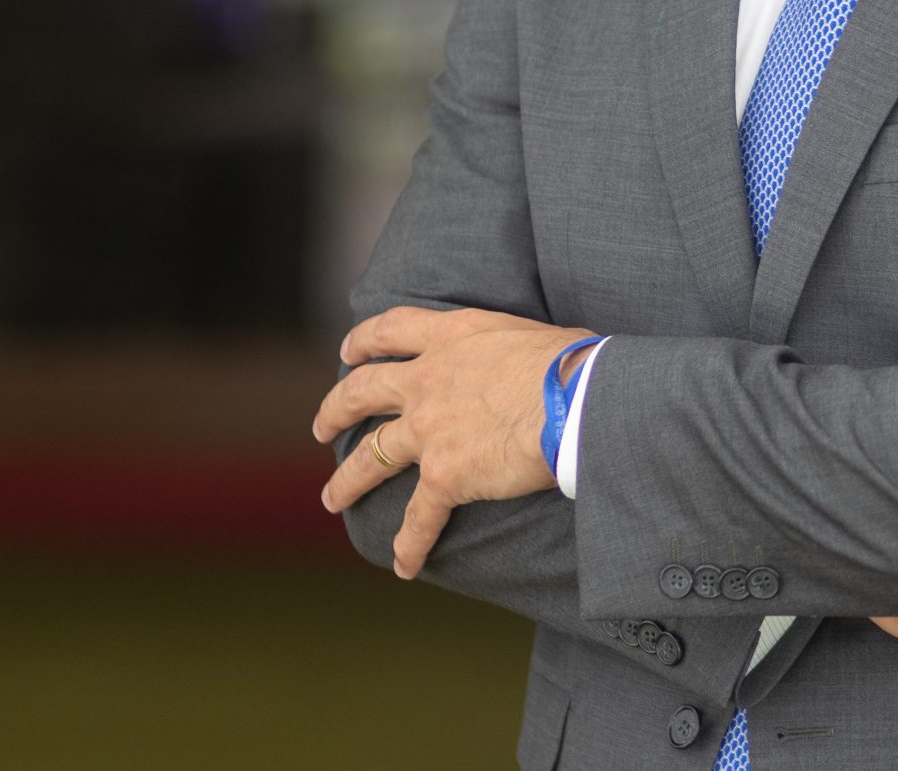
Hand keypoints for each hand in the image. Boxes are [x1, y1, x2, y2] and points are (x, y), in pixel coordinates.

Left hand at [312, 305, 597, 578]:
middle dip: (334, 410)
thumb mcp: (528, 334)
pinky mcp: (445, 476)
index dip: (364, 341)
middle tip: (321, 428)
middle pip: (361, 392)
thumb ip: (508, 348)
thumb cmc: (573, 363)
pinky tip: (403, 566)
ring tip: (332, 499)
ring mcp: (429, 429)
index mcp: (451, 338)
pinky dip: (409, 545)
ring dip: (347, 482)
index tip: (349, 351)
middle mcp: (428, 379)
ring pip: (371, 456)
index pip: (392, 330)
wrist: (576, 399)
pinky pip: (419, 518)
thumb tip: (534, 361)